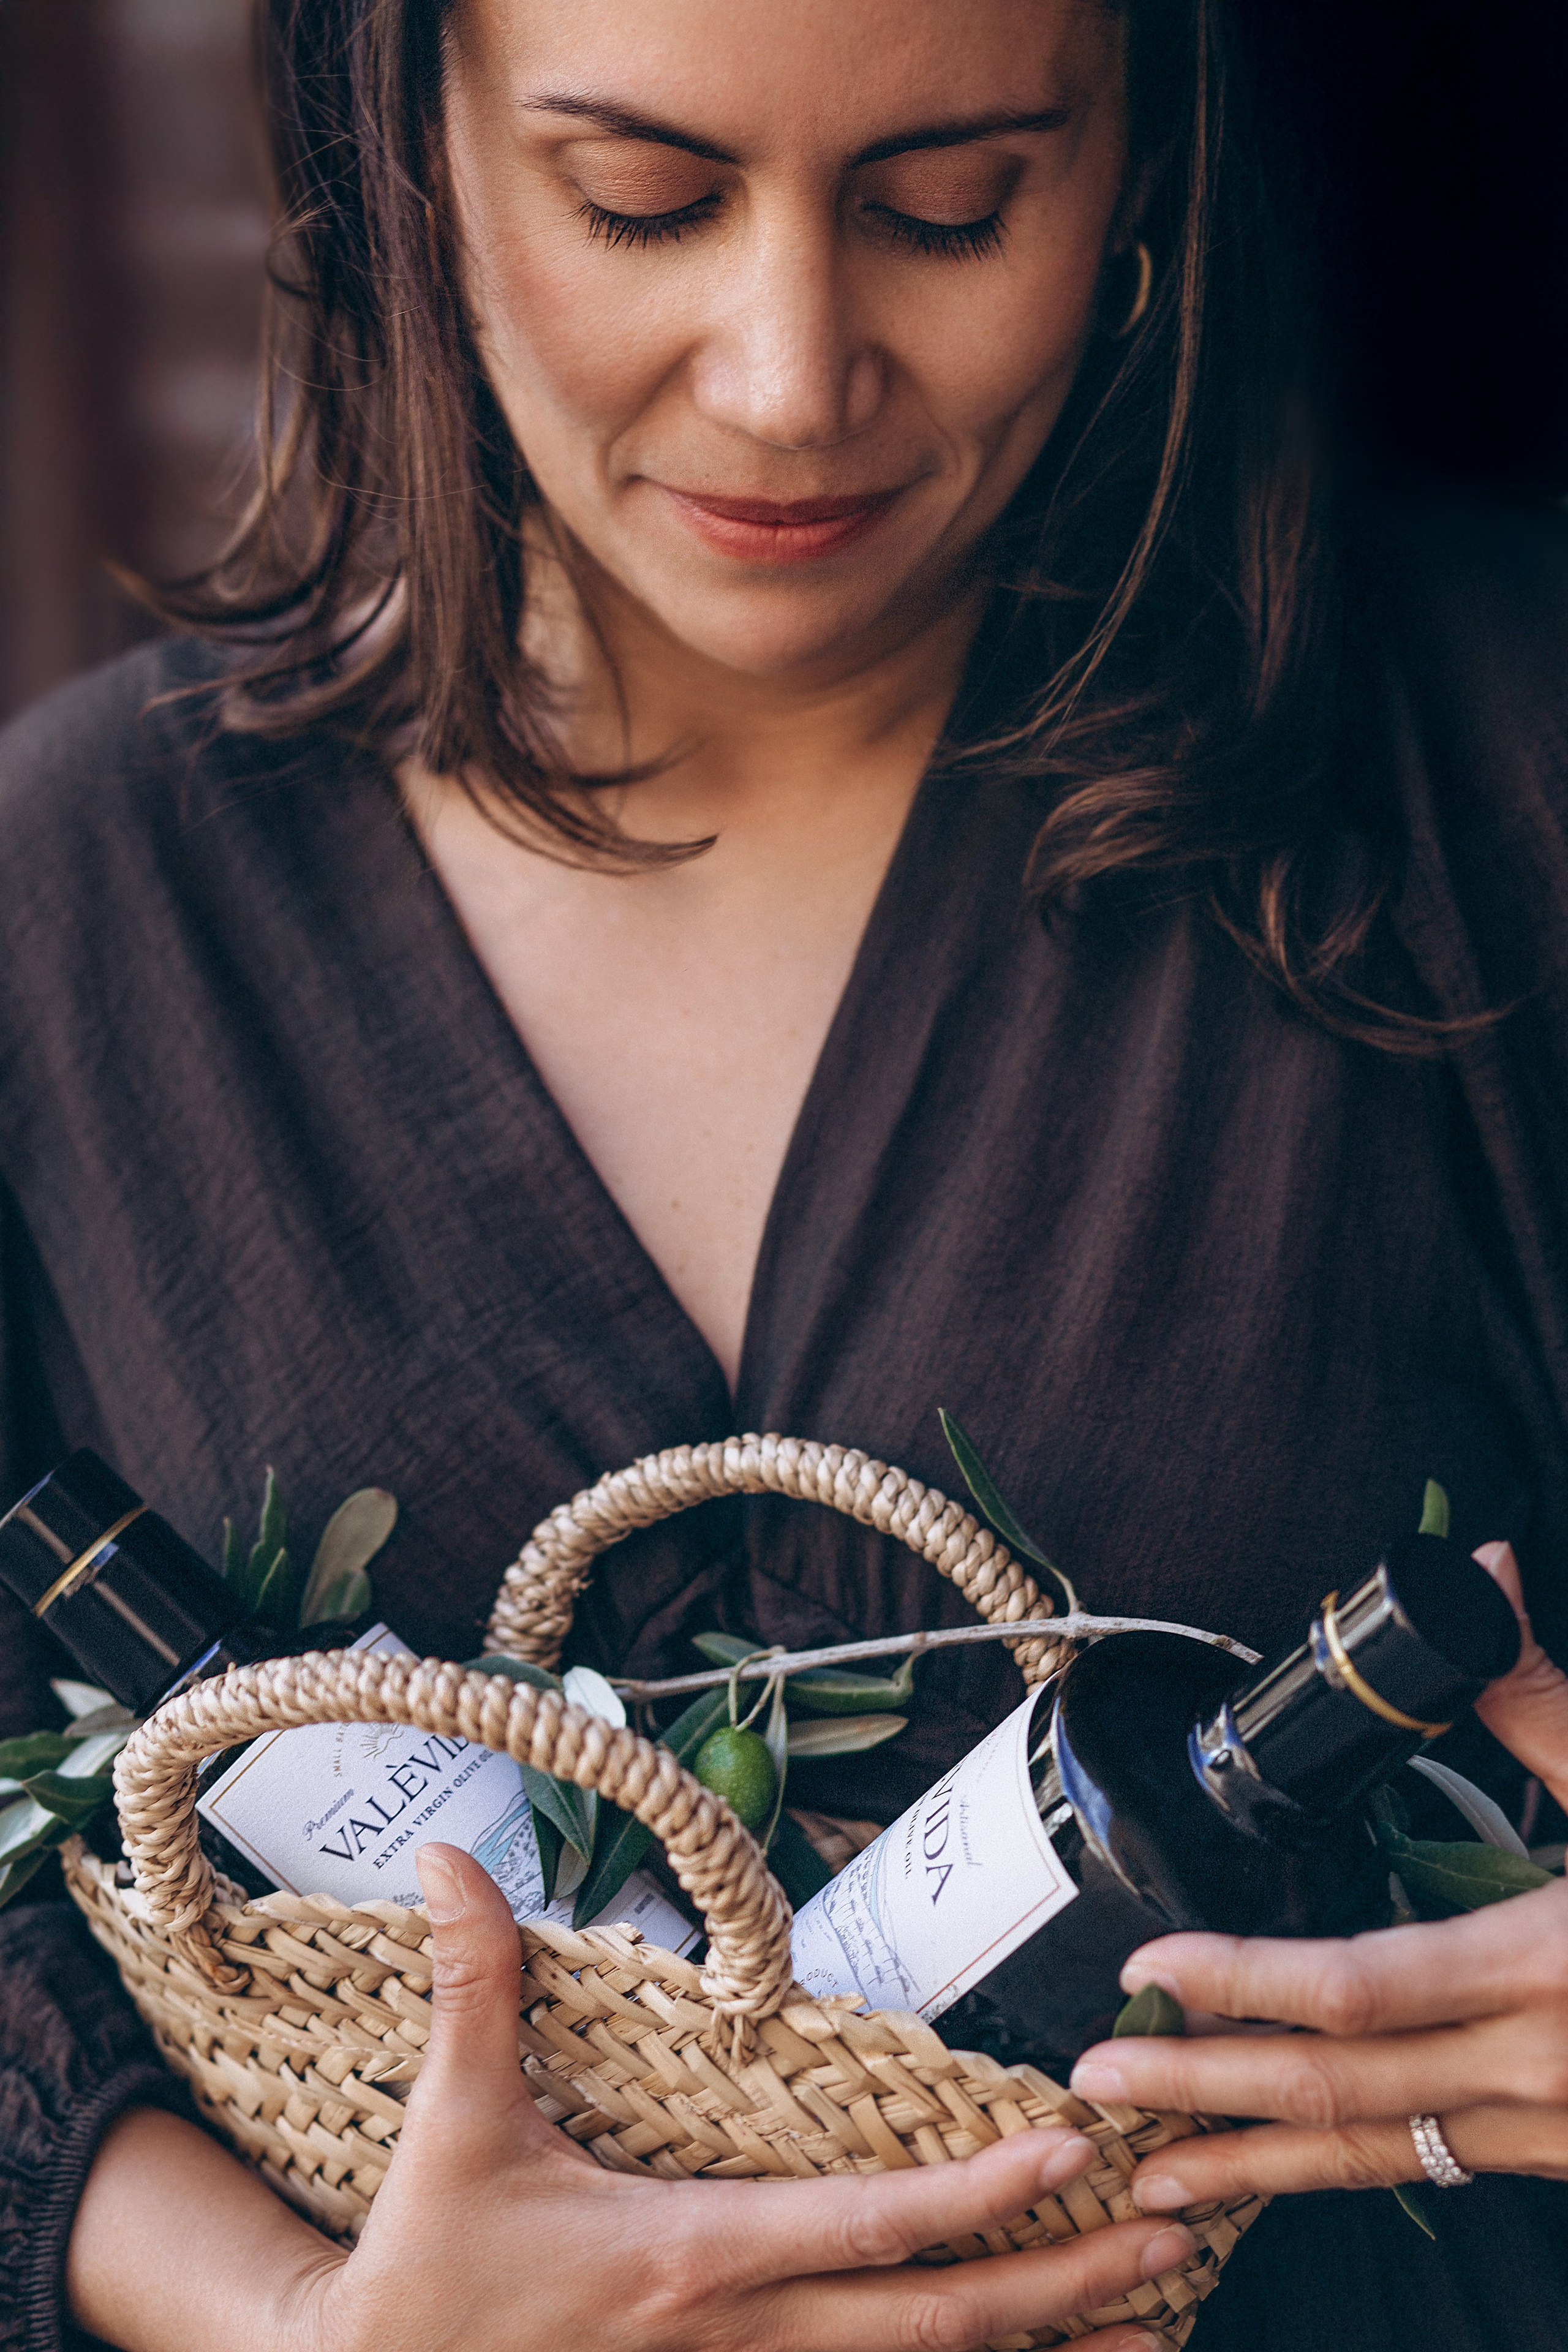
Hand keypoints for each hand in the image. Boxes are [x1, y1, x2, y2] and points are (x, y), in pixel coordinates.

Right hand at [289, 1843, 1196, 2351]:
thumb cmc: (430, 2270)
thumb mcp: (453, 2124)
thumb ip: (473, 1987)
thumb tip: (449, 1860)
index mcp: (694, 2256)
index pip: (868, 2229)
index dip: (977, 2192)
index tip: (1072, 2151)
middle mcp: (741, 2339)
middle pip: (935, 2325)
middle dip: (1066, 2285)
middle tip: (1175, 2235)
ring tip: (1154, 2324)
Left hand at [1065, 1543, 1567, 2211]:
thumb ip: (1540, 1701)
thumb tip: (1476, 1580)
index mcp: (1553, 1963)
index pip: (1363, 1987)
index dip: (1244, 1982)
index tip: (1147, 1967)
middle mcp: (1545, 2068)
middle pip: (1344, 2095)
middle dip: (1206, 2098)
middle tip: (1090, 2094)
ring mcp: (1557, 2131)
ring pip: (1380, 2159)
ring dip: (1256, 2168)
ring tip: (1150, 2175)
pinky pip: (1432, 2169)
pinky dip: (1342, 2172)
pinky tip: (1277, 2168)